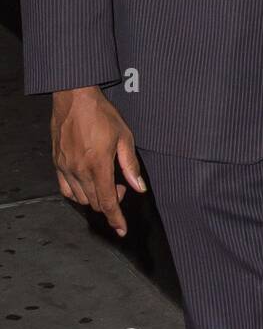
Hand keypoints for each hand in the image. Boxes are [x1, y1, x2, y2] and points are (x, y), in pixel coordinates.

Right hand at [51, 86, 145, 237]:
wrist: (74, 98)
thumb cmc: (101, 114)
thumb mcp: (124, 136)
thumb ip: (130, 165)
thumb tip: (139, 187)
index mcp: (98, 165)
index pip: (108, 202)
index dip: (116, 219)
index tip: (122, 229)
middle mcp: (79, 171)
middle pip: (95, 203)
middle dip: (111, 202)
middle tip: (120, 185)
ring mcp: (66, 168)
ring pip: (81, 198)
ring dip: (95, 197)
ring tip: (105, 180)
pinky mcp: (57, 164)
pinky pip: (66, 189)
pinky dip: (78, 193)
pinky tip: (87, 183)